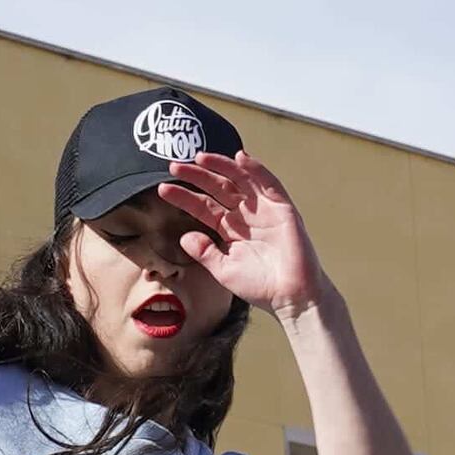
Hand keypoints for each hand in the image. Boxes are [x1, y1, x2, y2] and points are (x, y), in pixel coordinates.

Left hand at [155, 152, 325, 317]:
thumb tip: (184, 237)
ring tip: (200, 157)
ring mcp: (264, 210)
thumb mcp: (224, 270)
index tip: (164, 189)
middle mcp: (246, 216)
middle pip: (218, 188)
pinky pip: (268, 183)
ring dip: (221, 167)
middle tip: (175, 165)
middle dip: (197, 176)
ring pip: (240, 180)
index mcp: (231, 230)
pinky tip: (239, 158)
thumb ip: (204, 252)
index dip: (185, 197)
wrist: (291, 297)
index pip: (203, 207)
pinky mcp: (283, 208)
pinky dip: (255, 169)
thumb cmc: (261, 286)